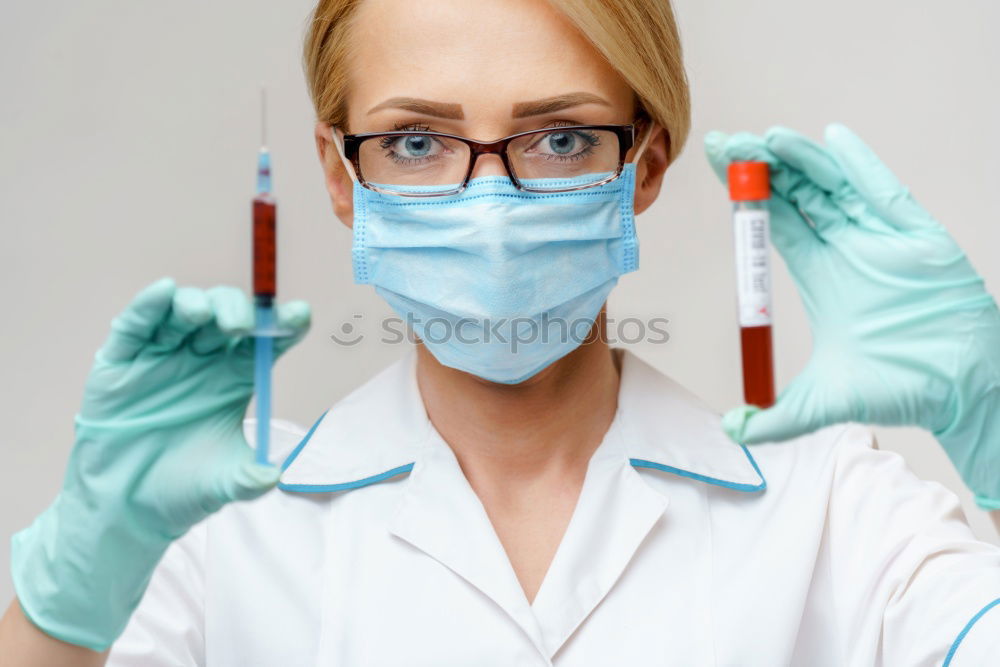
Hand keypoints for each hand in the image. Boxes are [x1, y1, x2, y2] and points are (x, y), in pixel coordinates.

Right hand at [10, 277, 310, 649]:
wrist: (126, 506)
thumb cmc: (182, 486)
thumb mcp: (223, 484)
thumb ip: (248, 478)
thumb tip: (273, 475)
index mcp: (234, 377)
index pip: (266, 342)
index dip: (284, 324)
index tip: (300, 315)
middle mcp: (202, 359)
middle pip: (227, 316)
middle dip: (238, 311)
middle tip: (242, 326)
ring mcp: (161, 355)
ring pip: (183, 312)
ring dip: (196, 303)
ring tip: (202, 314)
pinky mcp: (121, 361)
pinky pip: (135, 325)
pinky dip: (148, 305)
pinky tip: (163, 291)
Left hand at [703, 124, 999, 508]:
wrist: (961, 392)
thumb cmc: (901, 389)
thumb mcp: (821, 403)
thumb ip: (776, 418)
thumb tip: (732, 431)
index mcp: (822, 274)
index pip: (776, 224)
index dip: (748, 196)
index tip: (718, 166)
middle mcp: (848, 249)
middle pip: (798, 196)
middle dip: (764, 168)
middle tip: (728, 142)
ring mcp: (883, 240)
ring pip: (835, 188)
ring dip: (801, 162)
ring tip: (766, 139)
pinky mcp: (919, 238)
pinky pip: (885, 195)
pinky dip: (860, 167)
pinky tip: (834, 141)